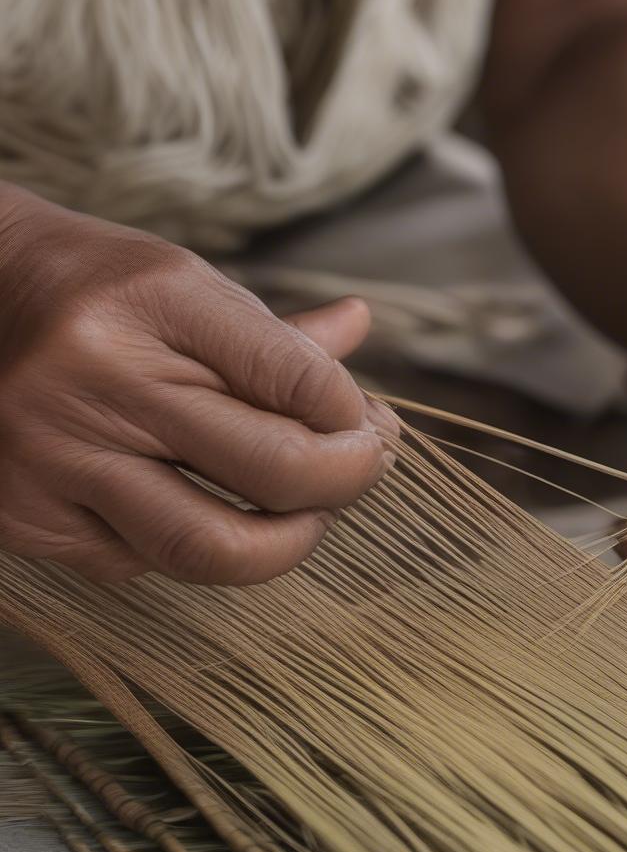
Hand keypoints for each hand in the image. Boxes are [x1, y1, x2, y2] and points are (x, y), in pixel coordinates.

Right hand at [0, 186, 396, 583]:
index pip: (299, 379)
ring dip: (288, 544)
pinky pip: (144, 564)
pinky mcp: (24, 515)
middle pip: (273, 469)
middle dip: (347, 483)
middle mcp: (98, 377)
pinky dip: (198, 547)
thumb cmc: (100, 292)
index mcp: (155, 300)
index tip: (367, 425)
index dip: (355, 418)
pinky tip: (205, 513)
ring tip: (305, 517)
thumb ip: (280, 339)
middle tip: (361, 473)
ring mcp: (53, 454)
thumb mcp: (190, 287)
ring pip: (210, 546)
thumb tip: (367, 350)